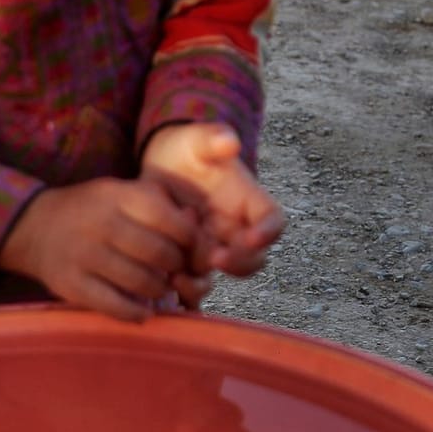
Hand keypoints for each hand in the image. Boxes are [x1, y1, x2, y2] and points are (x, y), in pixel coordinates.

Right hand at [0, 179, 197, 321]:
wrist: (34, 228)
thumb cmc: (93, 212)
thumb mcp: (122, 193)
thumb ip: (161, 205)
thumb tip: (199, 230)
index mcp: (120, 196)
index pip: (173, 222)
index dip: (192, 243)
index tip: (191, 252)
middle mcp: (102, 223)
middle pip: (161, 254)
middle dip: (177, 269)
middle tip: (176, 274)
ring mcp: (85, 255)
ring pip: (143, 283)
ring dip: (159, 291)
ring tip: (158, 289)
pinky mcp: (72, 284)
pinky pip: (116, 306)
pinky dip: (137, 313)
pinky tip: (142, 311)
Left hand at [141, 123, 284, 283]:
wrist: (159, 167)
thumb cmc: (187, 150)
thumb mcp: (197, 140)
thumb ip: (213, 139)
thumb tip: (228, 142)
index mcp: (249, 202)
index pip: (273, 221)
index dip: (268, 232)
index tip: (254, 237)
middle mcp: (237, 231)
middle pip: (254, 259)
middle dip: (239, 262)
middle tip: (216, 258)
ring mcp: (213, 248)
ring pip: (220, 277)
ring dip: (205, 278)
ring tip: (180, 272)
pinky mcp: (188, 261)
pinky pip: (195, 286)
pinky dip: (186, 292)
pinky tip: (168, 281)